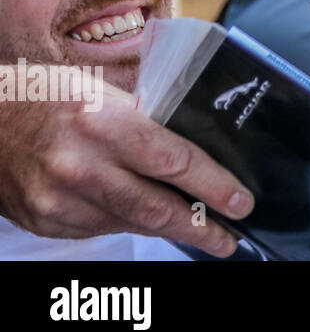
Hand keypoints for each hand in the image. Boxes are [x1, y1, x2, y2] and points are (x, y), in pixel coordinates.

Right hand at [0, 68, 252, 256]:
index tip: (240, 202)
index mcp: (102, 123)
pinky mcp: (47, 221)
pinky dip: (128, 223)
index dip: (213, 185)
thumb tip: (199, 154)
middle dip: (201, 226)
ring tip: (201, 231)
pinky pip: (102, 228)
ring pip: (131, 223)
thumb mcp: (105, 94)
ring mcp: (60, 200)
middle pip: (157, 207)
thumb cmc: (52, 98)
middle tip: (230, 237)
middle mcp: (80, 166)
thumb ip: (148, 123)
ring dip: (169, 229)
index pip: (172, 162)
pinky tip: (145, 217)